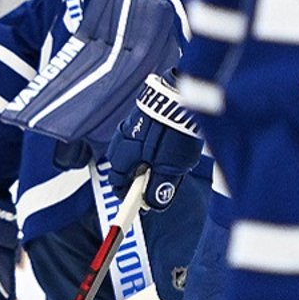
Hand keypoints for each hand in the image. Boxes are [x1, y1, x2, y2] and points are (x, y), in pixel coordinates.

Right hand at [106, 73, 202, 210]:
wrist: (180, 95)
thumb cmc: (172, 132)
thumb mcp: (171, 167)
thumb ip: (160, 187)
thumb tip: (153, 204)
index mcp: (122, 157)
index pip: (117, 184)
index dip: (129, 196)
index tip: (142, 204)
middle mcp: (120, 141)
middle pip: (125, 168)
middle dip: (141, 178)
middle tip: (163, 180)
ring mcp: (129, 126)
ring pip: (134, 153)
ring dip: (148, 161)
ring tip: (171, 159)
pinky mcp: (141, 115)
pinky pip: (142, 138)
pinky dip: (153, 146)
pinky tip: (170, 143)